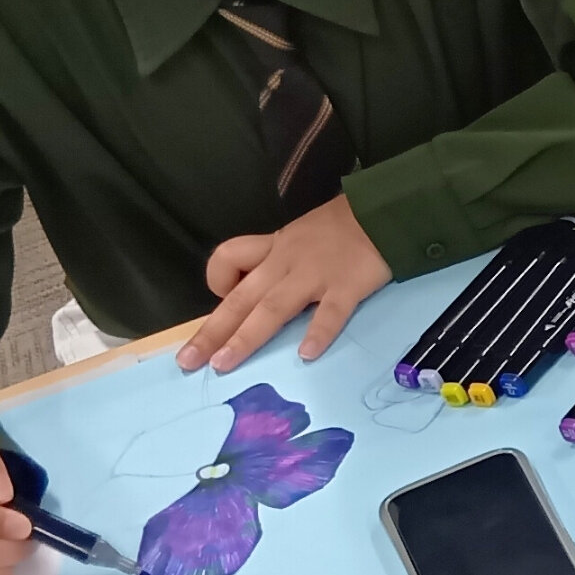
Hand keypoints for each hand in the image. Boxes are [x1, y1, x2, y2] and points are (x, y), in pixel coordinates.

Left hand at [184, 192, 391, 373]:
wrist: (386, 210)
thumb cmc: (345, 225)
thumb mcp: (301, 233)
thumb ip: (282, 259)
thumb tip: (264, 291)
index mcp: (275, 248)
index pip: (229, 257)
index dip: (217, 281)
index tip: (221, 300)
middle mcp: (286, 263)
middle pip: (241, 297)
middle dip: (212, 331)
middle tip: (189, 360)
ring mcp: (315, 275)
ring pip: (272, 309)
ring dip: (246, 338)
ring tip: (225, 364)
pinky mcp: (347, 286)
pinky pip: (329, 313)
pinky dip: (317, 333)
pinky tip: (306, 356)